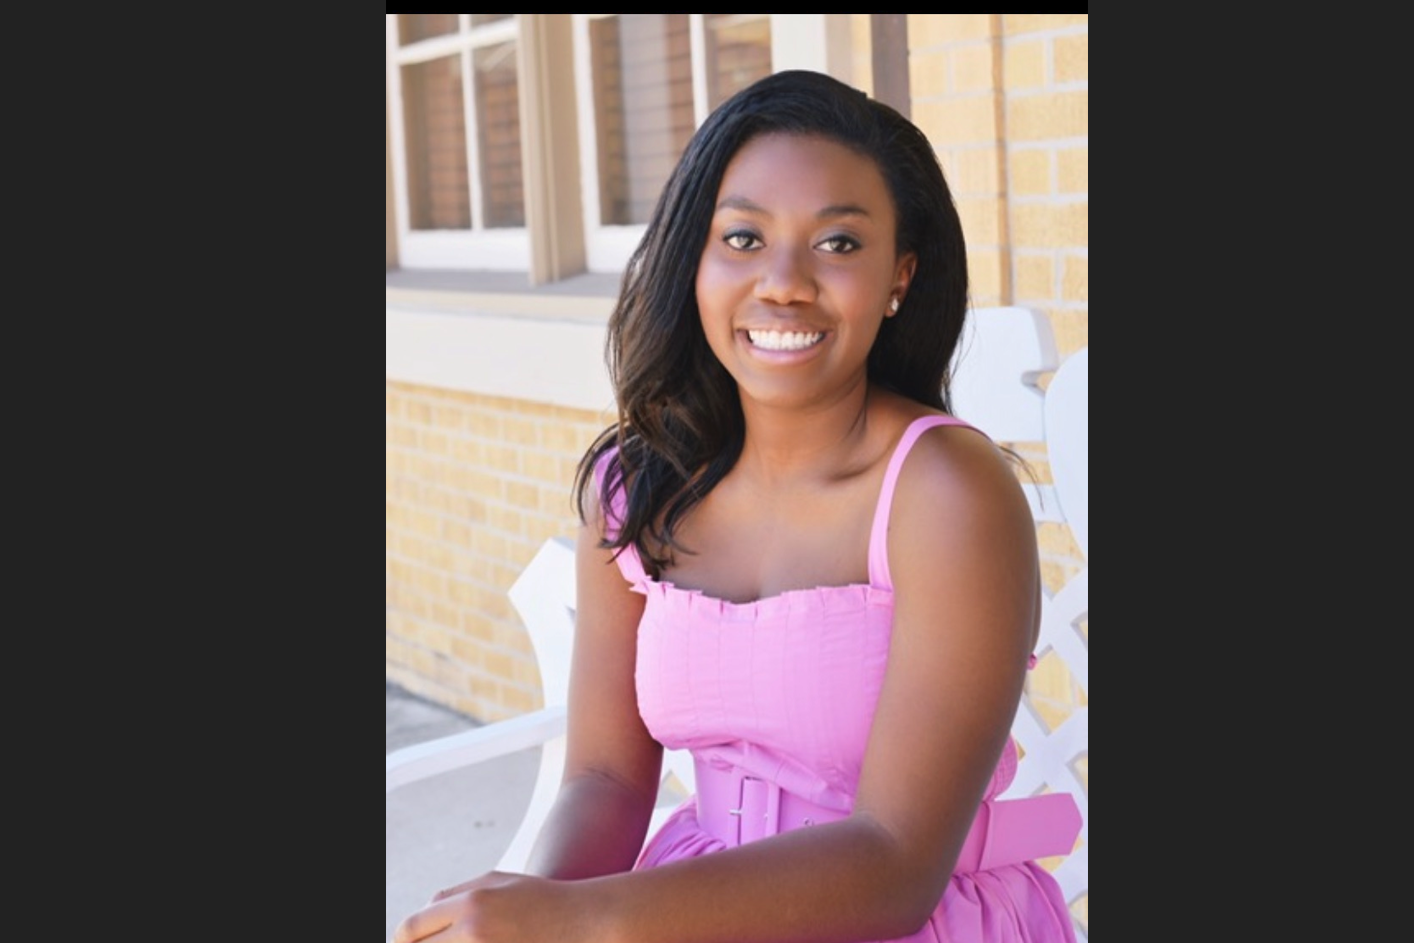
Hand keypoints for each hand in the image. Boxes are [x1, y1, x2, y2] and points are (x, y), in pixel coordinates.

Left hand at [391, 871, 583, 942]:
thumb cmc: (541, 899)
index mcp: (470, 904)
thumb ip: (456, 893)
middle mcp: (474, 933)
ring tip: (463, 942)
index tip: (404, 942)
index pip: (412, 928)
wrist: (587, 922)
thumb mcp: (497, 881)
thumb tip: (423, 910)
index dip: (402, 939)